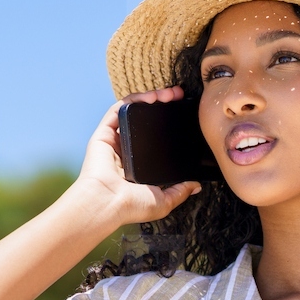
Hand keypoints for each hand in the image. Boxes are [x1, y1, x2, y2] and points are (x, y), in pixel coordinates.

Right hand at [73, 85, 201, 226]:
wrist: (108, 203)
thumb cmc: (130, 206)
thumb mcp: (164, 201)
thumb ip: (180, 191)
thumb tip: (195, 185)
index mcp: (138, 165)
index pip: (155, 138)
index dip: (170, 124)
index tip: (186, 115)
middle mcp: (126, 150)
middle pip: (145, 120)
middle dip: (163, 104)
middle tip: (179, 96)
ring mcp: (115, 141)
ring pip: (133, 111)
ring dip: (150, 97)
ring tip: (169, 93)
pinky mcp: (104, 134)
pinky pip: (119, 109)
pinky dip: (134, 99)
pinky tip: (151, 97)